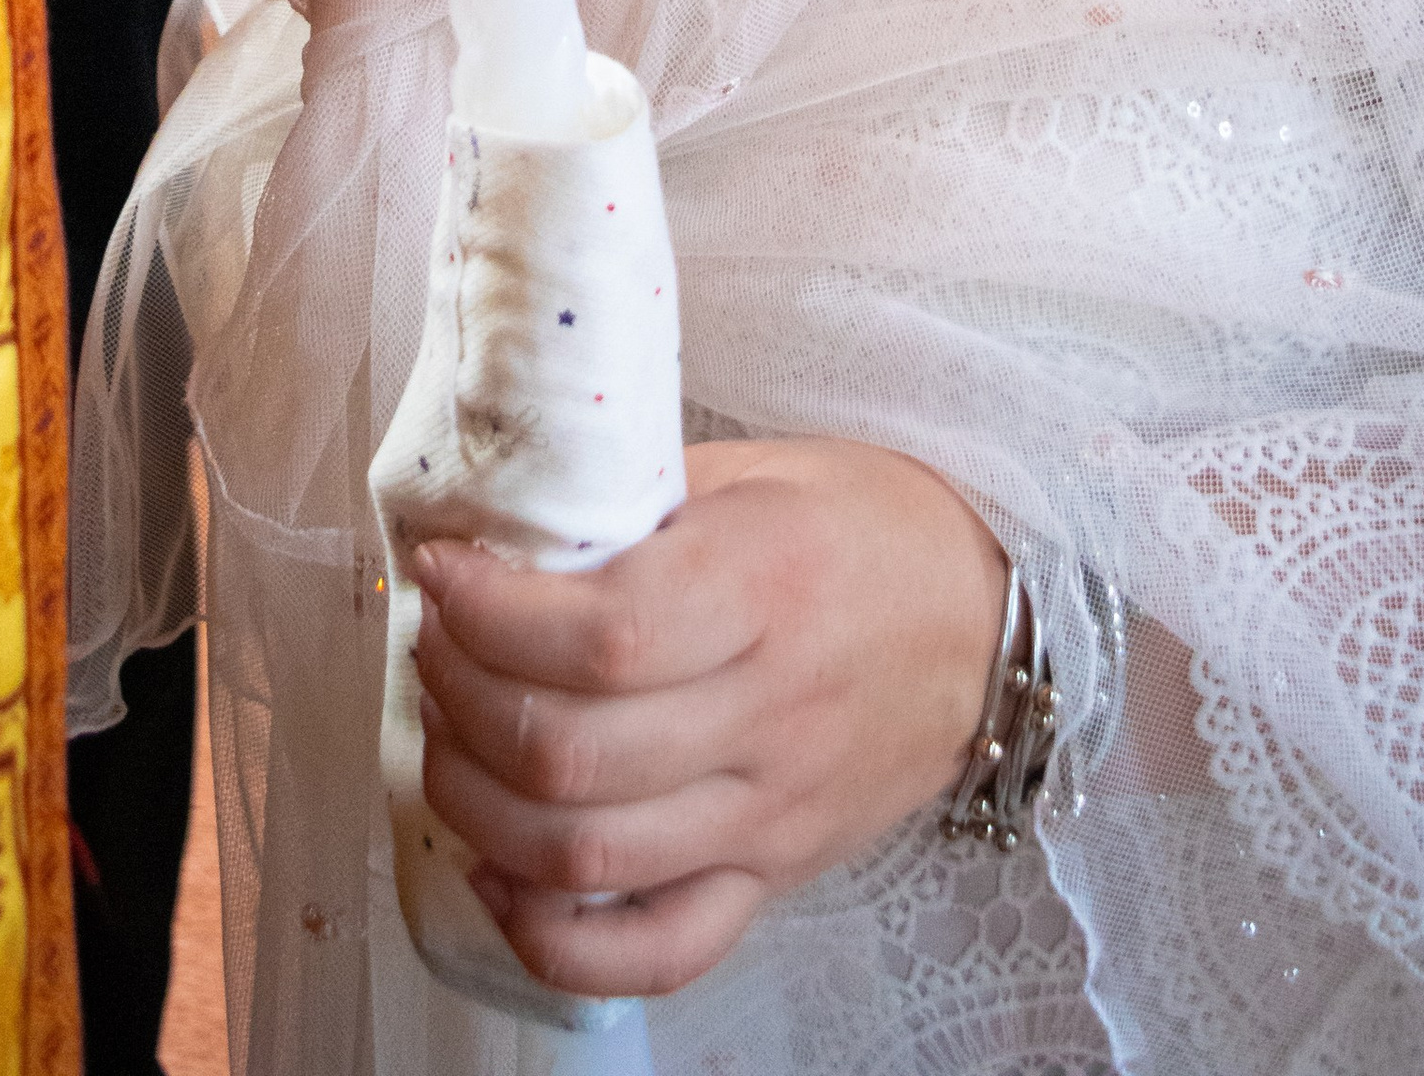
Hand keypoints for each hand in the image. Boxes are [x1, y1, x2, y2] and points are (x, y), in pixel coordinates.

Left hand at [413, 436, 1005, 999]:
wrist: (989, 621)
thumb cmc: (866, 526)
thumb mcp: (758, 471)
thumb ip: (636, 496)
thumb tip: (502, 523)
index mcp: (766, 589)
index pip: (602, 635)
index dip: (491, 611)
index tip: (442, 570)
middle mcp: (770, 715)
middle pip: (572, 752)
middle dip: (462, 697)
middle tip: (434, 643)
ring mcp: (771, 814)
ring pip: (586, 856)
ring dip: (478, 802)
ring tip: (448, 736)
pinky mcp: (773, 878)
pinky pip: (654, 952)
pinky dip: (553, 935)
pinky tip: (500, 871)